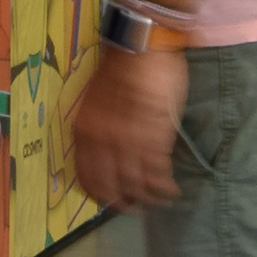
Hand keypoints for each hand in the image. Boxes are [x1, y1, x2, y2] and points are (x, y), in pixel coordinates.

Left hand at [68, 38, 190, 213]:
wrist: (142, 47)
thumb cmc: (120, 70)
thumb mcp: (97, 101)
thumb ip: (101, 128)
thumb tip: (110, 154)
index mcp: (85, 131)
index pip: (87, 175)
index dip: (100, 194)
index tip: (112, 202)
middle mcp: (102, 140)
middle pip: (112, 186)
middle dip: (126, 203)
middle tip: (138, 209)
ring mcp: (129, 140)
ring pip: (137, 184)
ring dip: (149, 198)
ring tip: (159, 201)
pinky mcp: (155, 136)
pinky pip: (158, 173)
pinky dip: (165, 186)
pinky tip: (171, 190)